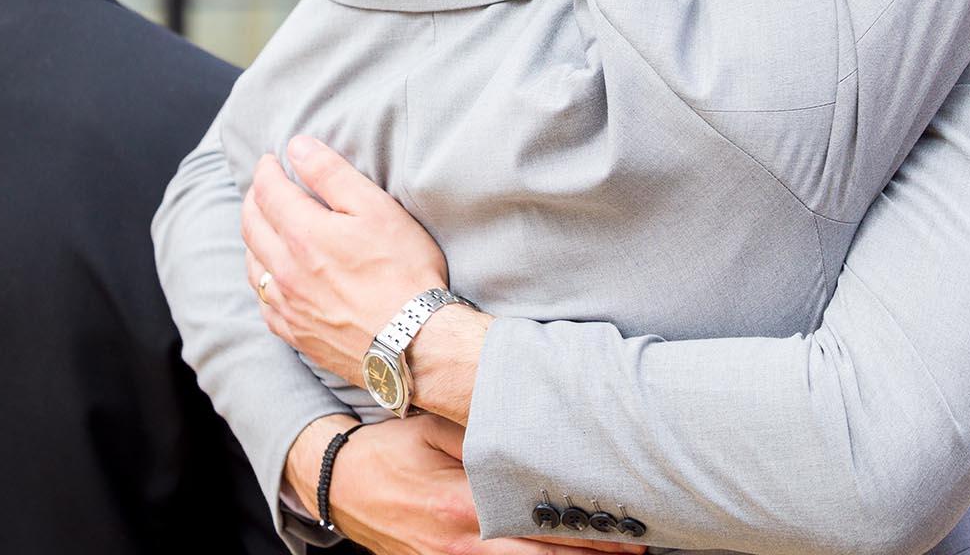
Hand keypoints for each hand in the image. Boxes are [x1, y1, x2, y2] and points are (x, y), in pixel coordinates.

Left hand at [243, 136, 451, 378]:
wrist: (414, 342)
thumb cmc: (404, 271)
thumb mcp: (376, 209)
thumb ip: (331, 174)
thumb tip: (296, 147)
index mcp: (302, 234)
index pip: (267, 192)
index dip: (266, 170)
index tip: (271, 160)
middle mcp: (285, 271)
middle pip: (251, 226)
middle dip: (254, 200)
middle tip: (263, 188)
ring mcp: (287, 306)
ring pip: (253, 265)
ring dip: (254, 239)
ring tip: (265, 227)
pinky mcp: (295, 334)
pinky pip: (264, 302)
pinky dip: (263, 280)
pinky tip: (274, 277)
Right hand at [290, 414, 641, 554]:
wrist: (335, 482)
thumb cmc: (389, 448)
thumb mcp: (432, 429)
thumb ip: (480, 434)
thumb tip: (530, 428)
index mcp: (463, 502)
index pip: (538, 520)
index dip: (585, 530)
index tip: (624, 528)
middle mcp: (459, 542)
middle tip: (634, 553)